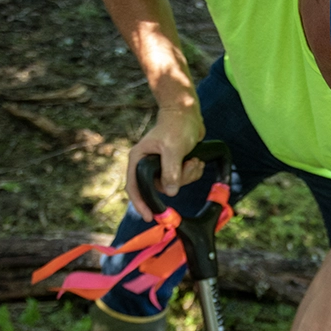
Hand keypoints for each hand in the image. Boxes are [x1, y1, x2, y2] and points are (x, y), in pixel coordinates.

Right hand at [126, 104, 205, 220]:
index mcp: (139, 159)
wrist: (187, 113)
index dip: (140, 203)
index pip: (134, 187)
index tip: (149, 217)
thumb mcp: (173, 148)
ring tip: (193, 159)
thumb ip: (171, 170)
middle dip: (178, 181)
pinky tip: (195, 159)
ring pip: (174, 184)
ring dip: (188, 175)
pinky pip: (183, 179)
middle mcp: (147, 164)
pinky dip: (192, 172)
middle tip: (188, 166)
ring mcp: (161, 166)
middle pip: (160, 187)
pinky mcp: (174, 165)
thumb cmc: (176, 126)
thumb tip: (170, 192)